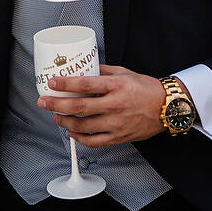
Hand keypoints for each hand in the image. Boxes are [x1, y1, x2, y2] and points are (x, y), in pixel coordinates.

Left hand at [38, 65, 167, 146]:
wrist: (166, 107)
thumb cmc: (146, 88)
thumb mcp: (124, 72)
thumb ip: (103, 71)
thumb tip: (84, 69)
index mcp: (116, 86)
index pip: (85, 85)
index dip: (65, 84)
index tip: (52, 83)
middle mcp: (115, 105)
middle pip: (79, 108)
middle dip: (57, 105)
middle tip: (44, 102)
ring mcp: (117, 123)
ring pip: (84, 126)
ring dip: (65, 122)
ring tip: (56, 117)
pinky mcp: (119, 137)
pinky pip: (94, 141)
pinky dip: (80, 138)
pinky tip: (72, 132)